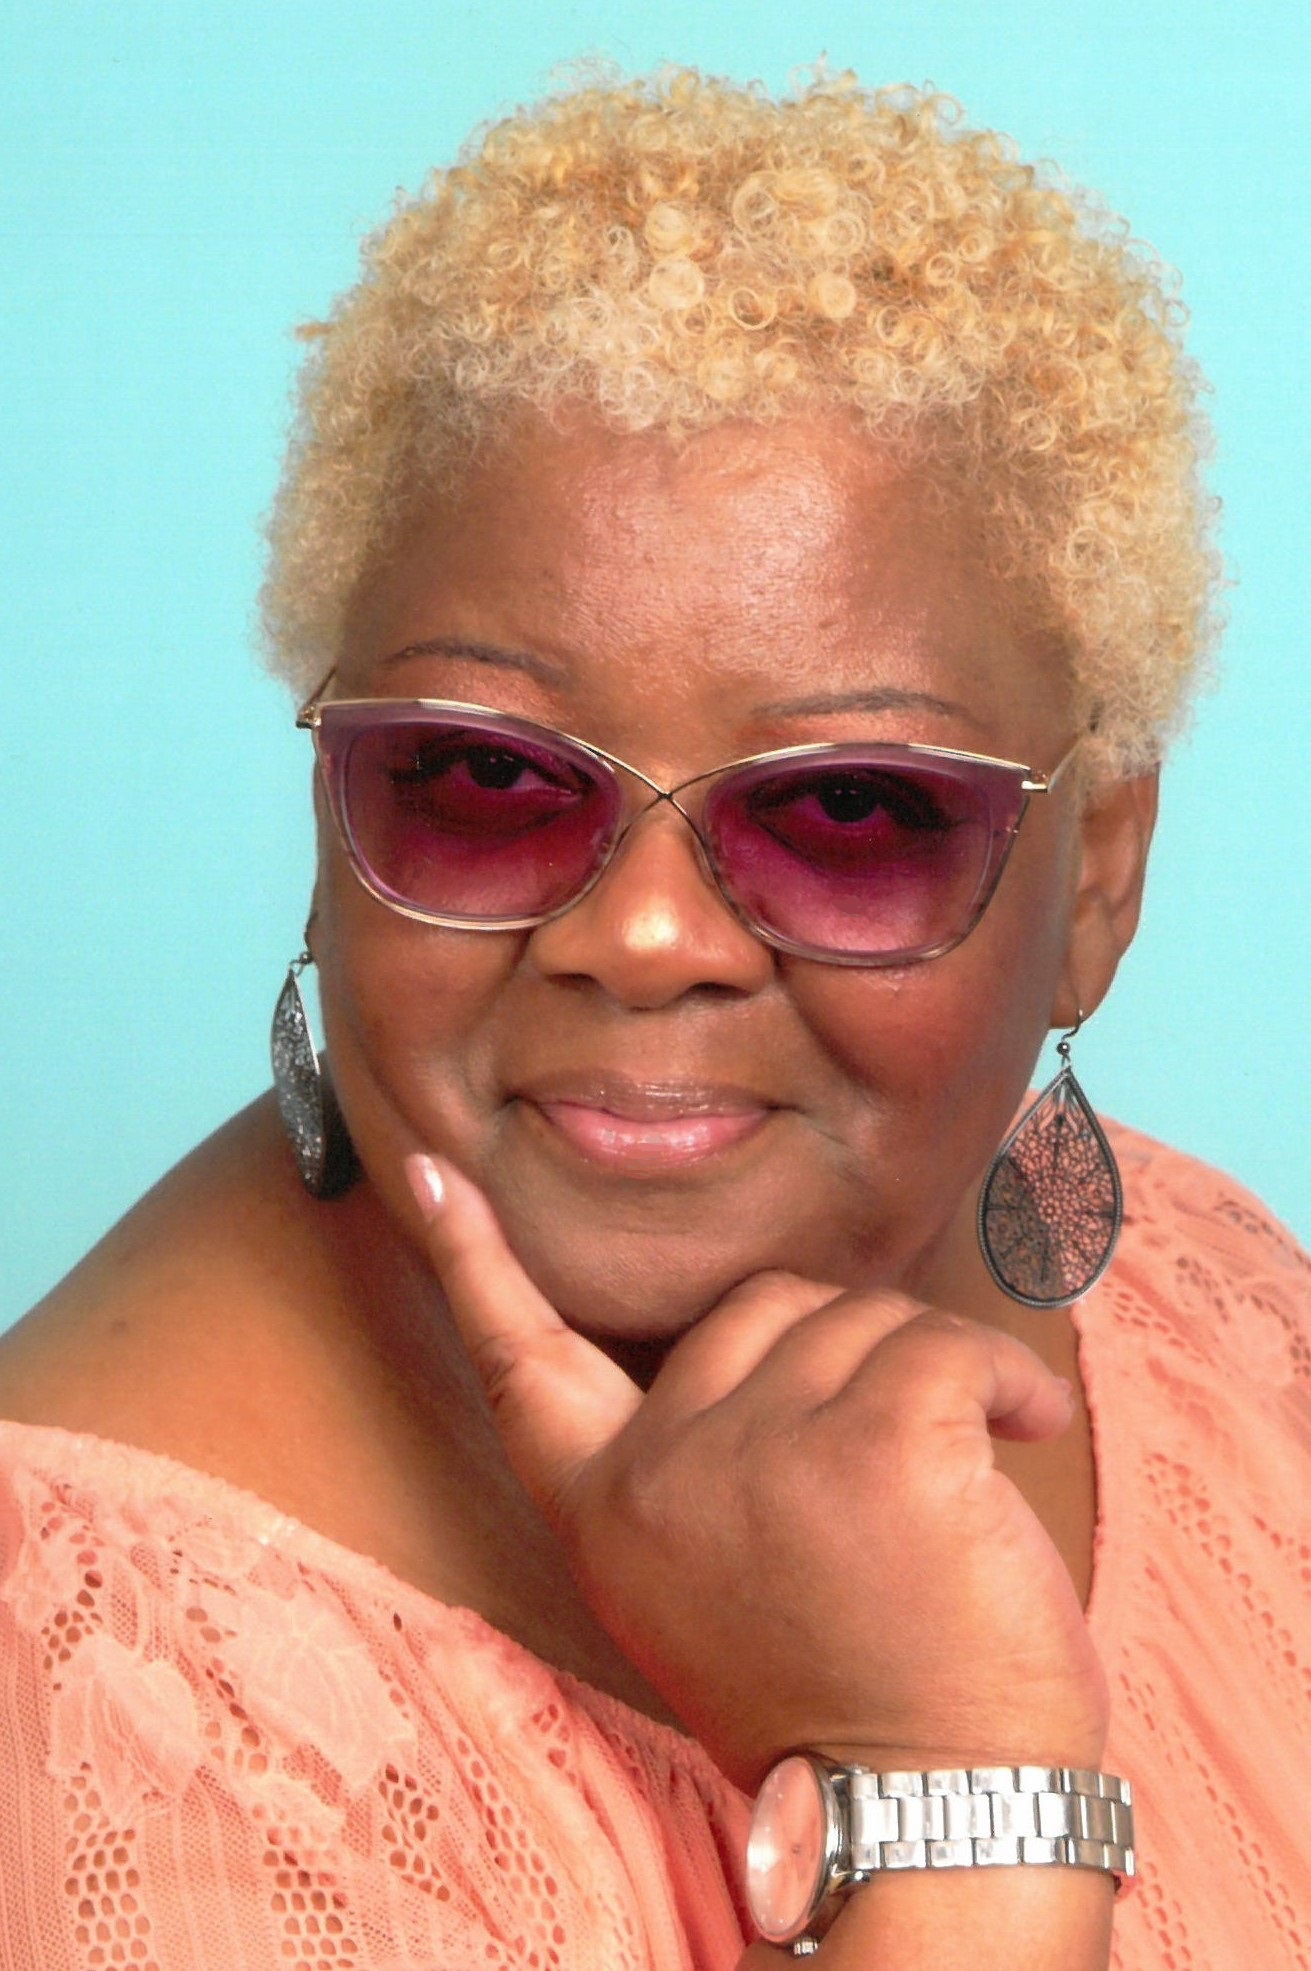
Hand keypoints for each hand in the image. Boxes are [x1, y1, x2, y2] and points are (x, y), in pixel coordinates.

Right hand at [406, 1154, 1107, 1791]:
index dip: (474, 1259)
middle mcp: (661, 1473)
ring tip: (967, 1476)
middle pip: (757, 1308)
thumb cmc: (849, 1691)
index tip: (431, 1169)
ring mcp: (762, 1456)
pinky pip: (946, 1343)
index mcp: (610, 1510)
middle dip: (840, 1360)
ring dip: (935, 1374)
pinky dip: (1002, 1379)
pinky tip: (1021, 1433)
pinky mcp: (877, 1446)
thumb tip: (773, 1331)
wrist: (937, 1820)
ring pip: (857, 1317)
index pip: (523, 1360)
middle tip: (894, 1476)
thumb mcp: (715, 1582)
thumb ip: (700, 1461)